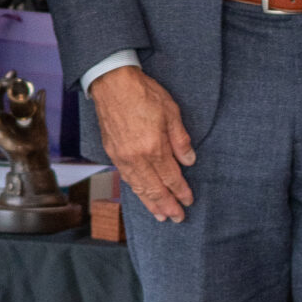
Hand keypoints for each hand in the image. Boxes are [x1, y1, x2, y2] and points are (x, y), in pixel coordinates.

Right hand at [91, 65, 195, 221]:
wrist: (112, 83)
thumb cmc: (143, 93)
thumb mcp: (171, 112)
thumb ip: (180, 140)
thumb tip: (189, 161)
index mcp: (154, 148)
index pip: (171, 177)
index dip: (181, 191)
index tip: (189, 201)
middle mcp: (136, 157)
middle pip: (154, 189)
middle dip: (167, 205)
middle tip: (177, 218)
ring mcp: (122, 157)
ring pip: (138, 188)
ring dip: (150, 204)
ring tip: (160, 216)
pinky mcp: (112, 153)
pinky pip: (126, 178)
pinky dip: (135, 191)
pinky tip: (141, 195)